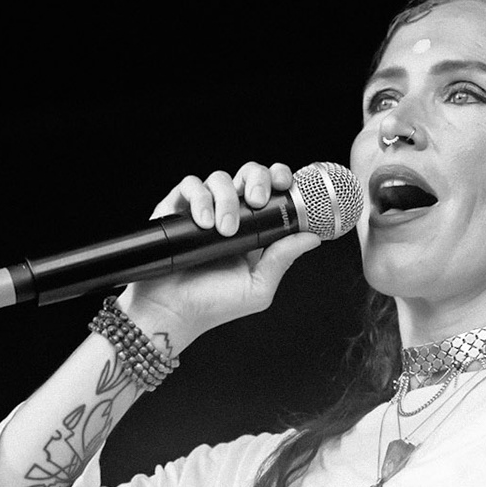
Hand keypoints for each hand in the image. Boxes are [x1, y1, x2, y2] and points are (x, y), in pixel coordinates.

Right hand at [123, 161, 323, 344]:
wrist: (174, 312)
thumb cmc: (214, 305)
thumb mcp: (258, 285)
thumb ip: (283, 258)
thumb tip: (312, 237)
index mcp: (253, 230)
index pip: (270, 191)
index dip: (279, 178)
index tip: (285, 184)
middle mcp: (229, 214)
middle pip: (248, 174)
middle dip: (257, 179)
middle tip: (256, 201)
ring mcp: (203, 209)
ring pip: (219, 178)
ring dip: (227, 199)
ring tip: (223, 230)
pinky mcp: (176, 209)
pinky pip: (190, 185)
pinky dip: (199, 198)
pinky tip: (203, 222)